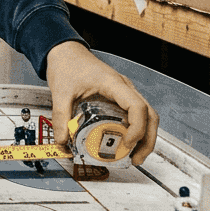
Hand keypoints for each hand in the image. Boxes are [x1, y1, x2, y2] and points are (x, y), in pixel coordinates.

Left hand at [45, 41, 158, 165]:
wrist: (65, 51)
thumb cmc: (67, 64)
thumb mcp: (60, 92)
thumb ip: (61, 117)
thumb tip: (63, 142)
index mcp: (113, 83)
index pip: (137, 106)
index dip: (137, 128)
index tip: (127, 143)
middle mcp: (124, 88)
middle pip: (149, 115)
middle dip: (147, 139)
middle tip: (136, 158)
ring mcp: (124, 92)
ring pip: (146, 116)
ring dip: (144, 137)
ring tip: (134, 156)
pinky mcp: (119, 97)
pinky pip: (135, 115)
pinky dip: (136, 130)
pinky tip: (126, 143)